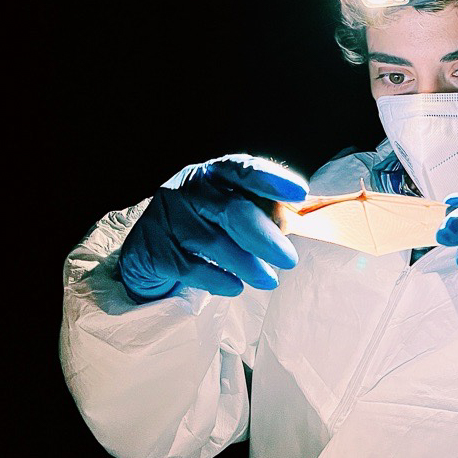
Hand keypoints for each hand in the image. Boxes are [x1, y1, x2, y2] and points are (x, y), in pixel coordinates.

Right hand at [118, 154, 308, 302]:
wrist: (148, 247)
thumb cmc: (203, 224)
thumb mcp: (230, 208)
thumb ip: (263, 208)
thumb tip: (309, 214)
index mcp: (214, 173)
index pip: (243, 170)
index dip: (271, 181)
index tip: (299, 194)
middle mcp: (189, 188)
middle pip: (231, 210)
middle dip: (264, 236)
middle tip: (289, 259)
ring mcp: (168, 216)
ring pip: (212, 242)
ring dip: (246, 265)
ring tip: (269, 281)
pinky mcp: (154, 247)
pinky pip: (190, 267)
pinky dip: (217, 279)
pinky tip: (235, 287)